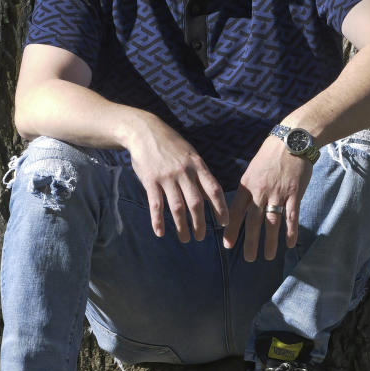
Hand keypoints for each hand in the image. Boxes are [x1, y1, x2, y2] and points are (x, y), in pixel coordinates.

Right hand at [126, 116, 228, 242]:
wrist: (145, 131)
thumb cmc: (171, 144)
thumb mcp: (190, 154)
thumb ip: (200, 174)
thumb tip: (211, 197)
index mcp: (197, 165)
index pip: (214, 190)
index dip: (221, 208)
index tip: (224, 223)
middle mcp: (184, 172)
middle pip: (196, 203)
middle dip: (200, 223)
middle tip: (201, 237)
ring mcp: (167, 177)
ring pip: (177, 207)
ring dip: (182, 226)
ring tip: (185, 239)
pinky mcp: (150, 180)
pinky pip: (155, 204)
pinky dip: (158, 220)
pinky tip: (160, 233)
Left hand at [222, 136, 311, 260]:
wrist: (292, 140)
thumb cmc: (270, 154)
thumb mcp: (252, 168)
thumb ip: (247, 187)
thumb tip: (241, 205)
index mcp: (247, 185)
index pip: (236, 211)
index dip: (231, 229)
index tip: (227, 244)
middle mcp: (260, 191)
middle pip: (253, 221)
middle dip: (250, 242)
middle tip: (248, 259)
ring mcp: (278, 193)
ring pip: (271, 222)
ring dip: (269, 242)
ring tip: (267, 257)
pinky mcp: (294, 193)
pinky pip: (291, 216)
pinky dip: (291, 232)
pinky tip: (289, 244)